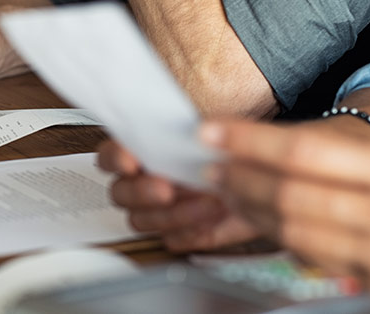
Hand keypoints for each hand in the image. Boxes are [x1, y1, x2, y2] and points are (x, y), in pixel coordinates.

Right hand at [97, 140, 258, 251]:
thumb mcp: (219, 131)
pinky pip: (172, 240)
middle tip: (167, 189)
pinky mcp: (179, 233)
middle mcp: (142, 183)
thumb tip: (196, 131)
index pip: (110, 155)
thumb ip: (199, 129)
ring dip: (173, 214)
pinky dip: (191, 232)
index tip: (131, 162)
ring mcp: (157, 211)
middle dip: (142, 192)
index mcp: (142, 151)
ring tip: (207, 201)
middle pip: (120, 194)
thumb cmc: (231, 151)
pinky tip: (211, 220)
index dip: (116, 159)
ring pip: (141, 221)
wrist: (259, 178)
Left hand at [202, 120, 369, 312]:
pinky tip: (262, 220)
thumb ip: (313, 147)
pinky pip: (310, 259)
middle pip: (289, 195)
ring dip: (249, 210)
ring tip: (230, 194)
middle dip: (240, 180)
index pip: (302, 151)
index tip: (210, 133)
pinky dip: (278, 237)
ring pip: (292, 231)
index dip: (248, 141)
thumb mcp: (368, 150)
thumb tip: (241, 143)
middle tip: (213, 168)